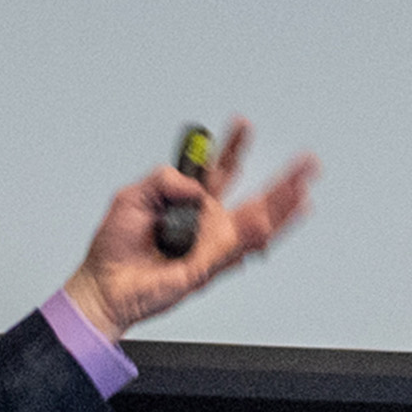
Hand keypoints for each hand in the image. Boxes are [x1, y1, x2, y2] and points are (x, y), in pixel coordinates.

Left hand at [62, 118, 317, 339]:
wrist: (105, 287)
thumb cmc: (114, 249)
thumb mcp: (132, 196)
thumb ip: (164, 180)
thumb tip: (195, 186)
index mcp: (191, 202)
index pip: (220, 169)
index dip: (232, 147)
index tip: (243, 124)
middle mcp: (208, 223)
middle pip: (253, 196)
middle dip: (282, 179)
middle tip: (307, 162)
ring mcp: (212, 245)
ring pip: (257, 223)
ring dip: (283, 207)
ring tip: (304, 189)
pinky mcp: (208, 266)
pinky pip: (235, 248)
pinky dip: (255, 235)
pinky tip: (272, 221)